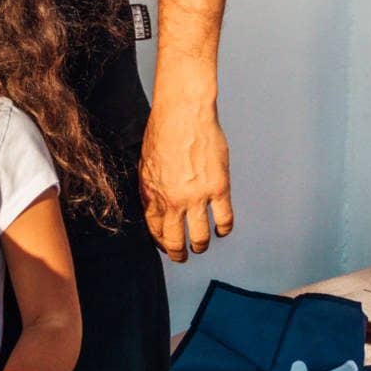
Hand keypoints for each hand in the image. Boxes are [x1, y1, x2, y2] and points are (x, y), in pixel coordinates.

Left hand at [139, 94, 233, 259]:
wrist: (183, 114)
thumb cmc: (162, 132)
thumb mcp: (146, 163)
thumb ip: (151, 187)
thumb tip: (155, 204)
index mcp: (152, 193)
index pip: (155, 229)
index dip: (161, 242)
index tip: (165, 245)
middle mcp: (173, 200)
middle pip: (175, 241)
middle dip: (178, 253)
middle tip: (182, 256)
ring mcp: (197, 197)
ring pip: (200, 237)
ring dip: (200, 245)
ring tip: (201, 246)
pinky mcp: (218, 188)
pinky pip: (224, 219)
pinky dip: (224, 228)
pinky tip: (222, 229)